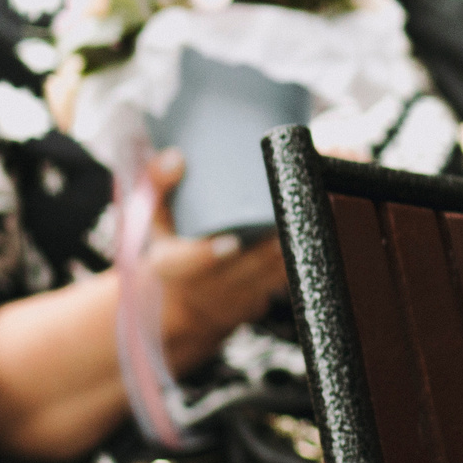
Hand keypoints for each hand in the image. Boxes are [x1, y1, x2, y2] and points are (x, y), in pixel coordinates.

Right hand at [142, 151, 289, 371]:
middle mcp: (202, 289)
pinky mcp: (255, 305)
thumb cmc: (170, 247)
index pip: (188, 265)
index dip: (209, 256)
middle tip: (285, 217)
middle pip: (240, 271)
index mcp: (171, 266)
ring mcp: (232, 301)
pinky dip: (294, 260)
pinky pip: (279, 284)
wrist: (180, 304)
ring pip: (265, 279)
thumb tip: (176, 157)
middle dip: (265, 249)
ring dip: (285, 253)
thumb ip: (158, 182)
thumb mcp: (153, 216)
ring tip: (303, 219)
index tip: (232, 242)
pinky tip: (309, 235)